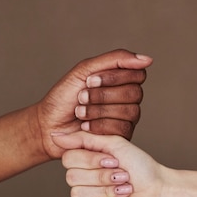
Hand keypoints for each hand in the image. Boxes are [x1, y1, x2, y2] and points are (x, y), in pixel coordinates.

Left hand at [35, 49, 151, 158]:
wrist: (49, 125)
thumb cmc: (64, 98)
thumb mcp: (85, 70)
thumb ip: (115, 60)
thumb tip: (147, 59)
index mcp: (122, 80)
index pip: (137, 74)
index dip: (114, 77)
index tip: (89, 80)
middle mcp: (128, 99)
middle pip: (134, 93)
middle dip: (103, 95)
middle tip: (81, 97)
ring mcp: (127, 119)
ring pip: (129, 111)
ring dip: (98, 110)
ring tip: (80, 113)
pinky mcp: (122, 137)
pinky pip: (122, 128)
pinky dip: (99, 126)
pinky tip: (85, 127)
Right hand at [51, 131, 165, 196]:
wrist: (158, 193)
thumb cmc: (141, 167)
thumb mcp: (114, 144)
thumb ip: (84, 139)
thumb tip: (55, 134)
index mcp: (86, 158)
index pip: (68, 158)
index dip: (90, 161)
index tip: (114, 160)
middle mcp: (83, 176)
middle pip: (72, 177)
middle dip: (102, 177)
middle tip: (123, 175)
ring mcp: (86, 195)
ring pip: (78, 194)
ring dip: (107, 190)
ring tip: (125, 189)